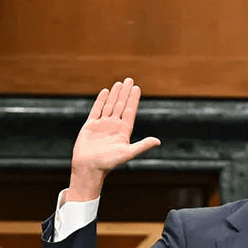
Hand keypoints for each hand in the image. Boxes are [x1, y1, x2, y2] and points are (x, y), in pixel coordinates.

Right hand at [68, 78, 160, 200]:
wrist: (89, 168)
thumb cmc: (108, 163)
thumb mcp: (128, 153)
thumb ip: (142, 146)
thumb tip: (158, 141)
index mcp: (123, 131)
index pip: (130, 111)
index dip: (133, 100)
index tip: (137, 88)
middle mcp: (114, 126)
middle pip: (121, 106)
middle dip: (125, 93)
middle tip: (129, 79)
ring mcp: (102, 125)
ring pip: (109, 106)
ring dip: (114, 94)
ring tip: (119, 83)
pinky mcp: (90, 126)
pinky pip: (96, 110)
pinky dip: (100, 101)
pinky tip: (105, 92)